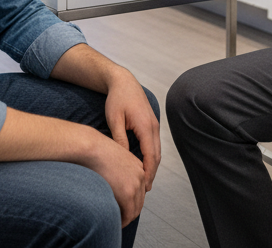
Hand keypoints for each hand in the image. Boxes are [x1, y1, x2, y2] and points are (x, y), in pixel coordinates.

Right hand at [86, 132, 147, 226]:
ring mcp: (136, 184)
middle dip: (129, 212)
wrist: (92, 148)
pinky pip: (128, 214)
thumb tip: (113, 184)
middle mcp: (141, 175)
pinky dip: (123, 221)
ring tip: (116, 223)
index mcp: (138, 167)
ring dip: (126, 218)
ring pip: (135, 210)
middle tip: (119, 220)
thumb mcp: (112, 160)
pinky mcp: (128, 193)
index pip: (139, 190)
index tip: (121, 209)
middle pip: (139, 201)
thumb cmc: (95, 153)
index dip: (130, 202)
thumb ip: (117, 172)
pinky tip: (115, 223)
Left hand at [103, 68, 160, 191]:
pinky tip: (143, 164)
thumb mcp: (114, 120)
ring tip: (145, 181)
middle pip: (157, 155)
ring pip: (157, 150)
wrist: (123, 81)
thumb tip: (123, 158)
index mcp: (145, 126)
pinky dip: (151, 156)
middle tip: (145, 189)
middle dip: (152, 173)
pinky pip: (154, 144)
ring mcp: (154, 125)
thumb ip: (120, 139)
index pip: (150, 155)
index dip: (148, 172)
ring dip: (152, 165)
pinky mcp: (151, 124)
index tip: (144, 186)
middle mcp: (153, 127)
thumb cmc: (117, 99)